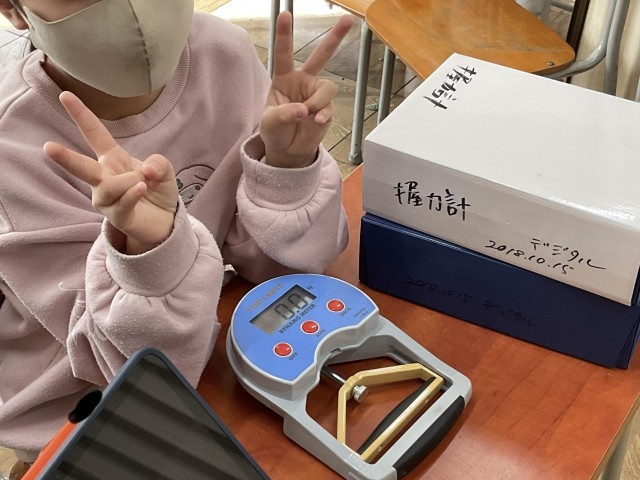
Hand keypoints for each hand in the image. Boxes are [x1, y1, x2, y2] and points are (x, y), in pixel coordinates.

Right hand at [44, 92, 178, 254]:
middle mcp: (104, 178)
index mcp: (113, 159)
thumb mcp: (163, 169)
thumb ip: (158, 162)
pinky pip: (122, 203)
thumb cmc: (157, 190)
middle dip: (66, 157)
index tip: (65, 95)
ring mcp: (107, 200)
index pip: (94, 134)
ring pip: (109, 187)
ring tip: (144, 182)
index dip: (81, 115)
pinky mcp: (118, 216)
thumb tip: (147, 169)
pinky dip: (132, 194)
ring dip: (129, 181)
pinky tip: (141, 188)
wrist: (165, 220)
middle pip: (82, 166)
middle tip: (48, 147)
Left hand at [260, 12, 354, 167]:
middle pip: (321, 56)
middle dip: (335, 38)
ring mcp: (316, 95)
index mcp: (284, 79)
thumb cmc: (275, 131)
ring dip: (319, 101)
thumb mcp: (270, 123)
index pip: (284, 54)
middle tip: (348, 19)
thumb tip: (303, 110)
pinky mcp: (326, 109)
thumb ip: (283, 114)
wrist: (288, 150)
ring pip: (328, 87)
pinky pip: (330, 107)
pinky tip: (315, 122)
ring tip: (308, 115)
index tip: (285, 14)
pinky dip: (323, 115)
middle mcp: (303, 82)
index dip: (285, 34)